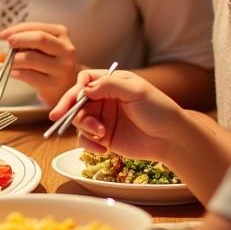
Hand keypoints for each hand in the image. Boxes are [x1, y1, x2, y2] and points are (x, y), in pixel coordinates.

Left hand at [0, 22, 81, 105]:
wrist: (66, 84)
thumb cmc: (50, 61)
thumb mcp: (45, 45)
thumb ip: (30, 38)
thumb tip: (7, 36)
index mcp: (61, 34)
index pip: (38, 27)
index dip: (18, 29)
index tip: (4, 34)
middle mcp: (66, 50)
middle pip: (40, 39)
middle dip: (19, 39)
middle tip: (8, 44)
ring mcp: (62, 68)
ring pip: (31, 58)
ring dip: (14, 59)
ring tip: (9, 61)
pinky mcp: (55, 84)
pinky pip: (29, 76)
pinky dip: (17, 73)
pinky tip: (14, 73)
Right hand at [48, 69, 185, 159]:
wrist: (172, 139)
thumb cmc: (158, 109)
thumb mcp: (136, 90)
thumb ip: (108, 85)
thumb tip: (84, 88)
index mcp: (111, 83)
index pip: (85, 81)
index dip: (76, 88)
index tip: (77, 97)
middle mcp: (103, 99)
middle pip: (76, 101)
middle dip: (69, 109)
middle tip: (58, 116)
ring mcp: (102, 119)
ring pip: (78, 120)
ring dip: (85, 127)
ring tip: (101, 134)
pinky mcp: (103, 138)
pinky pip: (85, 139)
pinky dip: (89, 144)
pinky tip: (103, 148)